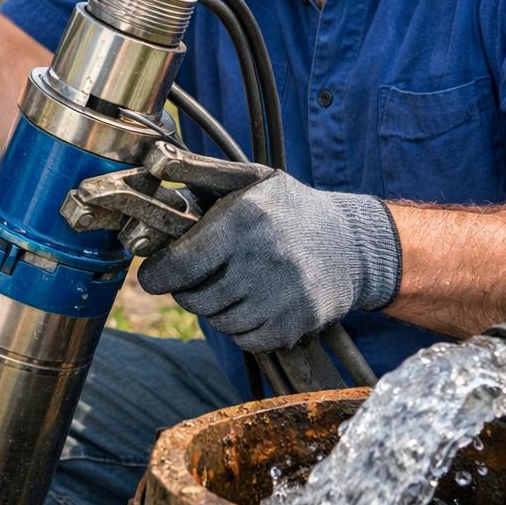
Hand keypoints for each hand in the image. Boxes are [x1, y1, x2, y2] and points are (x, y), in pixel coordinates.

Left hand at [137, 173, 402, 352]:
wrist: (352, 244)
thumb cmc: (288, 208)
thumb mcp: (250, 178)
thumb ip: (199, 172)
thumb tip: (155, 165)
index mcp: (246, 219)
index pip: (180, 264)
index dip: (157, 275)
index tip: (153, 275)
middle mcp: (264, 259)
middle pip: (194, 298)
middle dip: (185, 289)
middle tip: (195, 276)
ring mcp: (282, 296)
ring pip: (217, 321)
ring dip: (213, 307)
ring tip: (229, 284)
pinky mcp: (294, 324)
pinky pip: (244, 340)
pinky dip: (239, 326)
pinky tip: (251, 302)